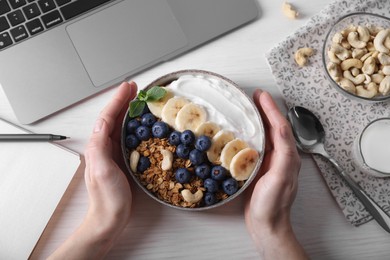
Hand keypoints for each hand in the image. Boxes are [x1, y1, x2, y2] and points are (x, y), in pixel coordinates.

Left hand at [49, 82, 136, 258]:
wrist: (110, 217)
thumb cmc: (107, 197)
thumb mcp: (101, 171)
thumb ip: (99, 147)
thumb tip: (102, 123)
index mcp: (98, 146)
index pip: (108, 116)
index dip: (118, 100)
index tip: (129, 87)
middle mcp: (105, 146)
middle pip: (114, 117)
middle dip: (124, 100)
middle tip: (136, 88)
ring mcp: (114, 152)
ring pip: (122, 125)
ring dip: (130, 110)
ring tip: (140, 100)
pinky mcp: (123, 159)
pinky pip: (128, 137)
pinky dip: (135, 125)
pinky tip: (143, 124)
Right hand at [245, 90, 307, 258]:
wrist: (266, 224)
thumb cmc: (272, 204)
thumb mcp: (280, 178)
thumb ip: (284, 154)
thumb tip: (282, 130)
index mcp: (288, 156)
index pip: (280, 126)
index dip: (271, 109)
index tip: (260, 95)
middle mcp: (281, 156)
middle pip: (274, 127)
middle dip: (265, 110)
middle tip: (254, 96)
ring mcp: (271, 162)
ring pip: (266, 134)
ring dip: (258, 119)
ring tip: (248, 108)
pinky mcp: (260, 168)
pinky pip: (257, 145)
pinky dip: (251, 134)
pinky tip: (243, 132)